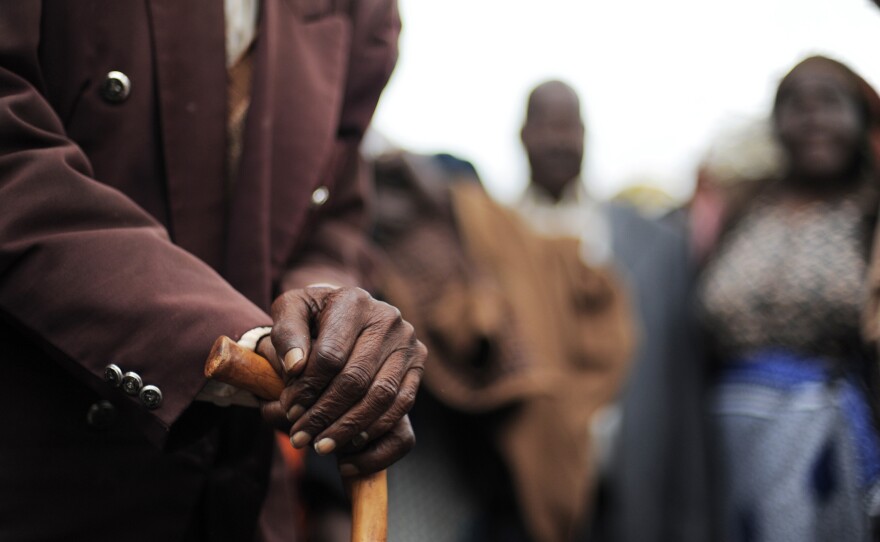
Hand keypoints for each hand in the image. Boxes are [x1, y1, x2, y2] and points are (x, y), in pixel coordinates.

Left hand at [259, 285, 424, 474]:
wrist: (345, 315)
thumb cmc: (313, 317)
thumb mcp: (291, 312)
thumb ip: (286, 334)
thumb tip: (295, 366)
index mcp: (353, 301)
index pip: (330, 355)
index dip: (307, 389)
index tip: (288, 409)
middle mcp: (388, 318)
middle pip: (356, 380)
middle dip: (325, 414)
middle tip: (300, 437)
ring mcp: (408, 343)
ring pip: (381, 397)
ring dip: (349, 429)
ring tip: (321, 447)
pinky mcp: (418, 365)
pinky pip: (402, 406)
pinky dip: (376, 431)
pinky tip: (350, 448)